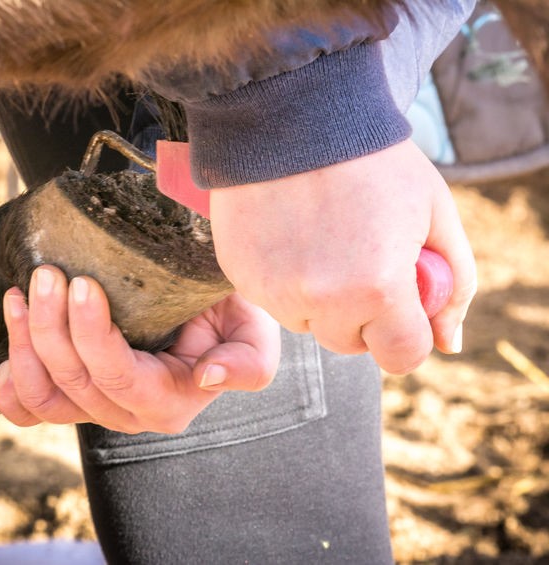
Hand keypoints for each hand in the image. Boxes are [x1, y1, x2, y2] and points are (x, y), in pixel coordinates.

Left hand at [0, 265, 280, 433]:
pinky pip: (26, 405)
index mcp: (170, 403)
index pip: (119, 378)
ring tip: (23, 290)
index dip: (92, 335)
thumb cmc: (229, 312)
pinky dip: (9, 377)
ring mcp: (93, 405)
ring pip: (42, 395)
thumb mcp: (256, 331)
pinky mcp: (69, 393)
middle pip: (73, 382)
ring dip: (25, 342)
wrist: (203, 301)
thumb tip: (207, 376)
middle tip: (47, 272)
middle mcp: (127, 413)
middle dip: (52, 325)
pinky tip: (14, 326)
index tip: (81, 283)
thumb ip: (248, 362)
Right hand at [209, 140, 476, 374]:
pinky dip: (283, 278)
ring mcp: (273, 290)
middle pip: (349, 343)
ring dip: (318, 299)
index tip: (403, 308)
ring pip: (306, 323)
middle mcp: (320, 299)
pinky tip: (289, 232)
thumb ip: (454, 282)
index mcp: (377, 287)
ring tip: (320, 238)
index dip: (408, 334)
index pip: (402, 356)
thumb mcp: (433, 212)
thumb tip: (450, 342)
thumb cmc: (372, 159)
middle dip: (361, 315)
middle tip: (359, 259)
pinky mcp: (240, 275)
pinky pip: (271, 299)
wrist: (292, 113)